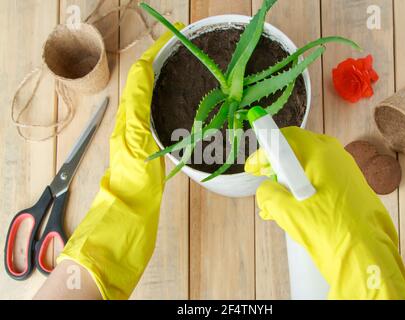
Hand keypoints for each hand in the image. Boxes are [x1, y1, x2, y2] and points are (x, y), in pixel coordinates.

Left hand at [56, 24, 184, 299]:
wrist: (128, 221)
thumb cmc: (134, 189)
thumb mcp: (136, 148)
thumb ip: (138, 114)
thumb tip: (142, 77)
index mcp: (129, 121)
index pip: (140, 77)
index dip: (154, 54)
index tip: (174, 38)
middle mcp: (129, 125)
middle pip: (140, 84)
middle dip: (157, 61)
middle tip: (179, 50)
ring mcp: (136, 136)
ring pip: (145, 98)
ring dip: (158, 79)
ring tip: (178, 67)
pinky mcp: (143, 148)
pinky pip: (150, 115)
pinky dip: (160, 100)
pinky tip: (173, 102)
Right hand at [245, 127, 404, 298]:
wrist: (367, 255)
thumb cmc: (330, 231)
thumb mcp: (287, 212)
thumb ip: (269, 194)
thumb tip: (267, 190)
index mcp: (320, 154)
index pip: (286, 138)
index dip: (265, 151)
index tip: (254, 167)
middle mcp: (336, 156)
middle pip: (298, 150)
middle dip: (276, 166)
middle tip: (263, 181)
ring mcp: (346, 171)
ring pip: (310, 166)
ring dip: (290, 181)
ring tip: (276, 204)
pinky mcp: (352, 187)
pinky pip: (323, 178)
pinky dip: (305, 188)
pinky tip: (295, 210)